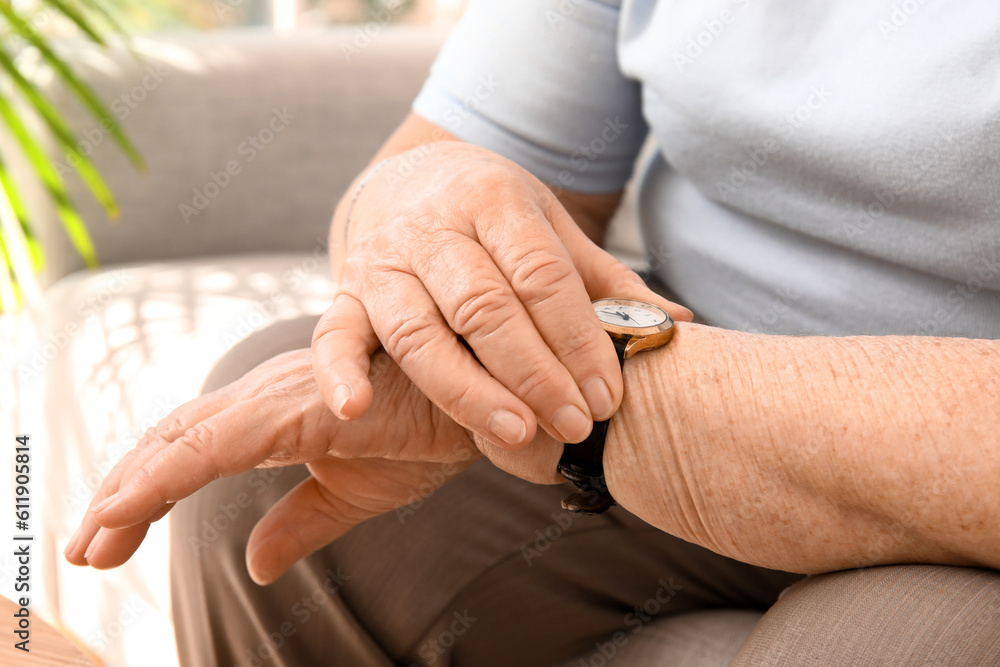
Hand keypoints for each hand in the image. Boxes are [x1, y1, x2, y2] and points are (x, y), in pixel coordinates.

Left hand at [63, 349, 479, 584]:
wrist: (495, 403)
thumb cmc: (432, 432)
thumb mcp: (352, 494)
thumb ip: (300, 522)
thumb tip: (254, 564)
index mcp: (277, 414)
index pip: (192, 448)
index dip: (142, 491)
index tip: (103, 542)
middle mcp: (270, 395)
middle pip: (174, 439)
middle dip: (120, 492)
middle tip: (82, 547)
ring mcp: (285, 395)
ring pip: (183, 439)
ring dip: (128, 488)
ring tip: (91, 535)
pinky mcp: (305, 407)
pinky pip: (219, 443)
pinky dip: (168, 473)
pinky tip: (132, 504)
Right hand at [313, 140, 690, 450]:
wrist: (411, 180)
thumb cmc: (494, 218)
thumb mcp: (549, 230)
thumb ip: (604, 280)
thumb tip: (677, 326)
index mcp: (494, 202)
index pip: (540, 276)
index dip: (577, 339)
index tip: (607, 395)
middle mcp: (434, 228)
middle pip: (484, 306)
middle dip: (533, 372)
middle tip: (574, 424)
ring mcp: (384, 260)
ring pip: (418, 331)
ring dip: (466, 390)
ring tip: (515, 434)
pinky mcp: (345, 292)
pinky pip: (333, 333)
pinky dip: (340, 370)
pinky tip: (355, 409)